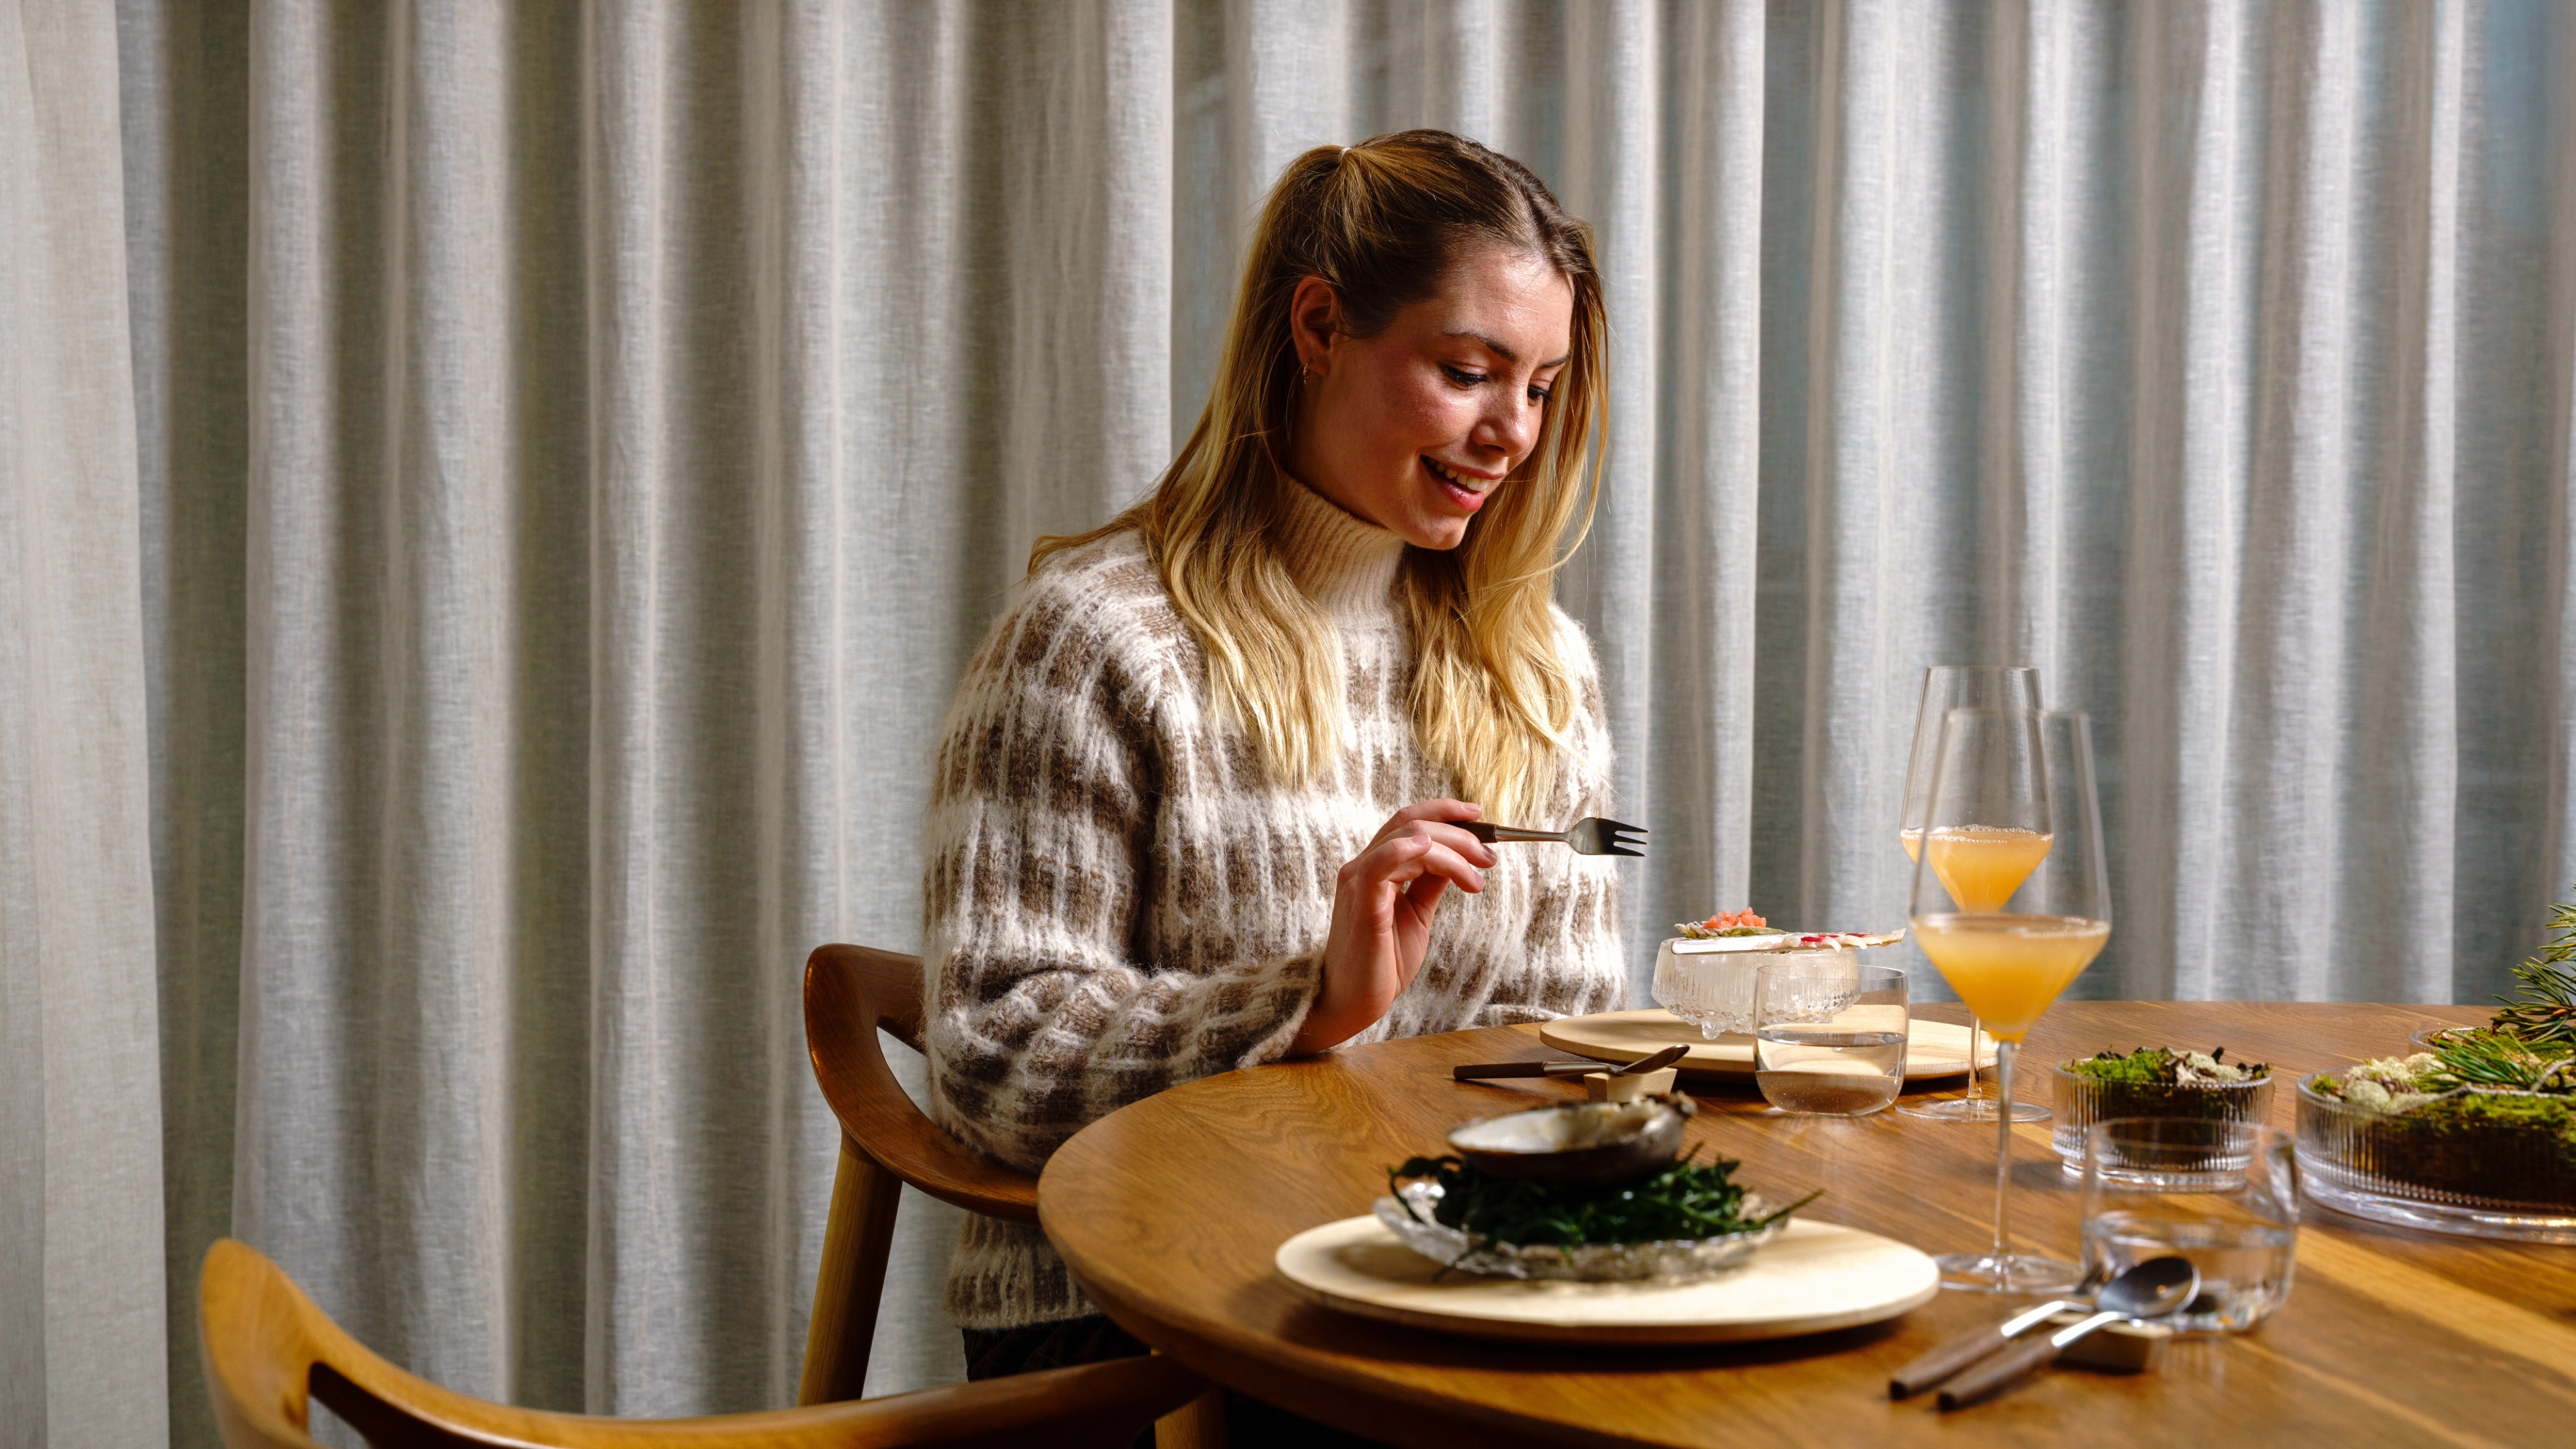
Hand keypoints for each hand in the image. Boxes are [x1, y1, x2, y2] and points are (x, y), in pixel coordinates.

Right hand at [1287, 799, 1493, 1054]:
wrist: (1355, 1002)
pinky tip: (1429, 850)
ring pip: (1408, 839)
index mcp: (1374, 867)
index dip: (1445, 812)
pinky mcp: (1362, 903)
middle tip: (1488, 859)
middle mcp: (1362, 867)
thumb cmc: (1382, 962)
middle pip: (1413, 825)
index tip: (1479, 817)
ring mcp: (1359, 882)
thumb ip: (1431, 883)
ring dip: (1452, 850)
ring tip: (1477, 875)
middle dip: (1460, 835)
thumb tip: (1458, 859)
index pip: (1409, 822)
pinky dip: (1406, 850)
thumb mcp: (1417, 915)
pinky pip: (1380, 864)